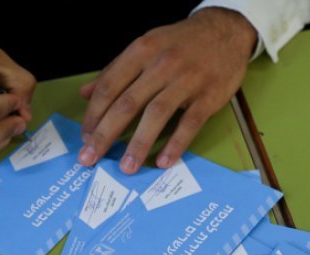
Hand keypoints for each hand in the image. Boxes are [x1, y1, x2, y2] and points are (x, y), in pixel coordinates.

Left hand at [78, 7, 256, 173]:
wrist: (225, 32)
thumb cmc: (180, 44)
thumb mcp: (145, 47)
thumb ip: (115, 71)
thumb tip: (85, 94)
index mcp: (142, 51)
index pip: (110, 86)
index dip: (94, 114)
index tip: (85, 137)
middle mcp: (162, 65)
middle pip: (128, 103)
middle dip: (106, 134)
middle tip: (91, 158)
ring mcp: (187, 80)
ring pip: (157, 115)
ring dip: (138, 143)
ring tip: (126, 167)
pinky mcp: (208, 96)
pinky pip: (189, 124)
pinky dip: (175, 144)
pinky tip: (163, 162)